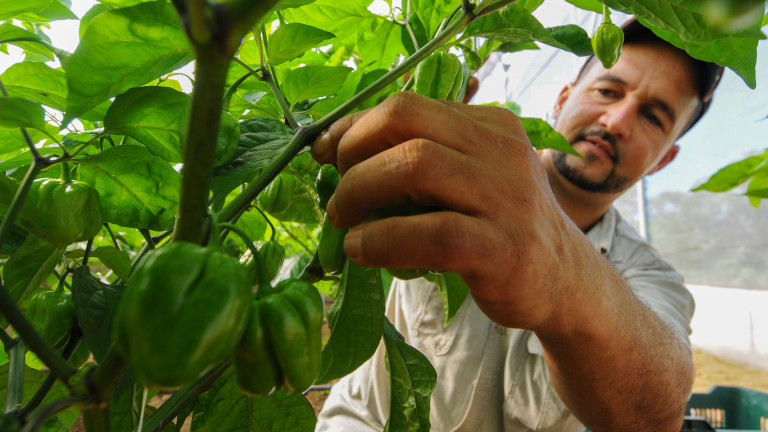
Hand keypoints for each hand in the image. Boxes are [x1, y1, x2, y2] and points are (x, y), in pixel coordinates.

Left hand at [311, 92, 579, 328]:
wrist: (563, 281)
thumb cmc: (497, 228)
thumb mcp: (467, 179)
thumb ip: (418, 158)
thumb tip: (333, 150)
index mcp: (488, 125)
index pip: (406, 105)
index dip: (353, 127)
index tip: (323, 152)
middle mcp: (501, 150)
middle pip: (405, 122)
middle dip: (353, 153)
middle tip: (338, 194)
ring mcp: (507, 197)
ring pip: (414, 165)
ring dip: (359, 192)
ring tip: (344, 221)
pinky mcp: (504, 249)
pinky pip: (431, 233)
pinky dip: (382, 239)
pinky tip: (362, 250)